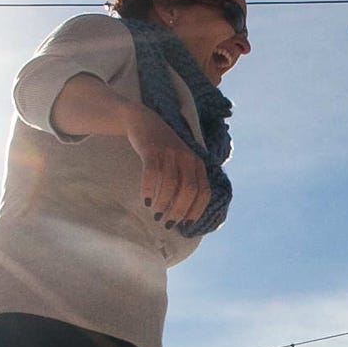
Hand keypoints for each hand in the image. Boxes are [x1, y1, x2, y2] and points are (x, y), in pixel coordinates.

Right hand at [128, 111, 210, 226]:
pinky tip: (146, 200)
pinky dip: (150, 189)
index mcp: (197, 163)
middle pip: (189, 190)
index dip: (196, 210)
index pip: (204, 192)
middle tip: (167, 223)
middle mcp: (187, 157)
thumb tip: (183, 215)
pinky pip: (152, 172)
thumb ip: (185, 181)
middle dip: (179, 210)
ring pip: (171, 183)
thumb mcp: (180, 162)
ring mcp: (170, 152)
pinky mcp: (152, 149)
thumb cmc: (162, 150)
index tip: (185, 225)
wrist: (143, 121)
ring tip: (156, 214)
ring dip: (164, 203)